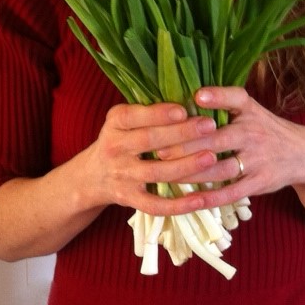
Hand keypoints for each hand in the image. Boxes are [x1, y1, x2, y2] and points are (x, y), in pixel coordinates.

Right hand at [68, 101, 226, 217]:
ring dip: (185, 166)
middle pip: (148, 141)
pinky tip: (201, 199)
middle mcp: (114, 149)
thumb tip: (190, 99)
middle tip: (210, 126)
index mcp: (114, 124)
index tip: (184, 109)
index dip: (158, 114)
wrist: (92, 177)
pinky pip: (155, 205)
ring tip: (211, 157)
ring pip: (156, 172)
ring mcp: (122, 176)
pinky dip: (178, 205)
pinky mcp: (130, 199)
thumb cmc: (121, 140)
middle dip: (181, 133)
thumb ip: (148, 111)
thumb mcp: (123, 120)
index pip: (133, 116)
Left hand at [150, 86, 304, 208]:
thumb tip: (181, 98)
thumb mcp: (251, 110)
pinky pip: (232, 192)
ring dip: (192, 173)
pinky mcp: (259, 182)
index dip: (218, 96)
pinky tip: (191, 200)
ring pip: (220, 169)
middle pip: (217, 138)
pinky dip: (211, 198)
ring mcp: (257, 159)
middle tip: (158, 149)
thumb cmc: (265, 129)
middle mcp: (253, 133)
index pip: (236, 98)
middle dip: (187, 144)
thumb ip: (223, 103)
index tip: (197, 96)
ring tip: (166, 175)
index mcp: (249, 111)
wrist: (302, 154)